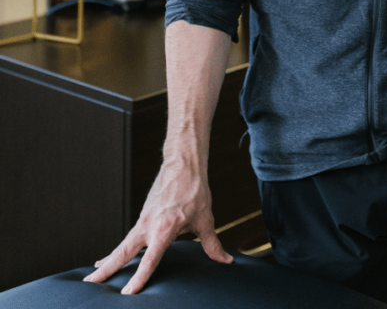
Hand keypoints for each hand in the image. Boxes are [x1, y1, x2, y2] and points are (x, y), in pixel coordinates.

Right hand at [83, 156, 232, 294]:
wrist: (184, 163)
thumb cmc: (195, 189)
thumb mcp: (205, 218)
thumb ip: (212, 244)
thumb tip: (226, 261)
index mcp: (164, 229)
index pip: (149, 260)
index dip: (139, 277)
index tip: (128, 293)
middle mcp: (149, 225)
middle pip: (123, 251)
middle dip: (107, 268)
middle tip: (90, 283)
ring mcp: (144, 219)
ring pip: (123, 243)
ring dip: (109, 258)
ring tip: (95, 274)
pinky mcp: (145, 214)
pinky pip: (131, 235)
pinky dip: (121, 246)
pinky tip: (115, 255)